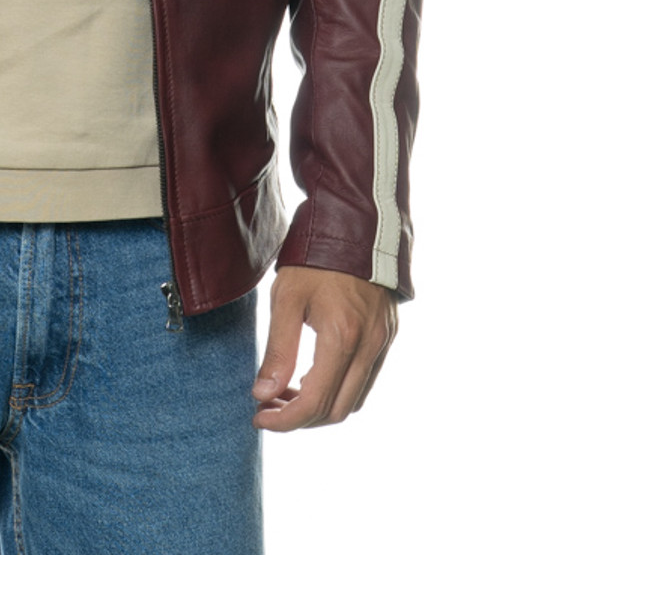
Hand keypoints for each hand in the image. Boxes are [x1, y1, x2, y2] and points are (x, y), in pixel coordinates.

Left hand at [251, 264, 396, 430]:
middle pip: (337, 411)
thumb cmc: (316, 258)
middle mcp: (369, 346)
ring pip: (355, 400)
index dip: (284, 420)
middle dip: (300, 418)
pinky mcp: (387, 336)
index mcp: (342, 338)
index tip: (258, 417)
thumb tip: (263, 394)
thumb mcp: (287, 297)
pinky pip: (365, 380)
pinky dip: (339, 390)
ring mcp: (383, 343)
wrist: (356, 225)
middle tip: (269, 407)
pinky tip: (313, 376)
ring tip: (286, 393)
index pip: (314, 403)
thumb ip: (278, 349)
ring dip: (321, 407)